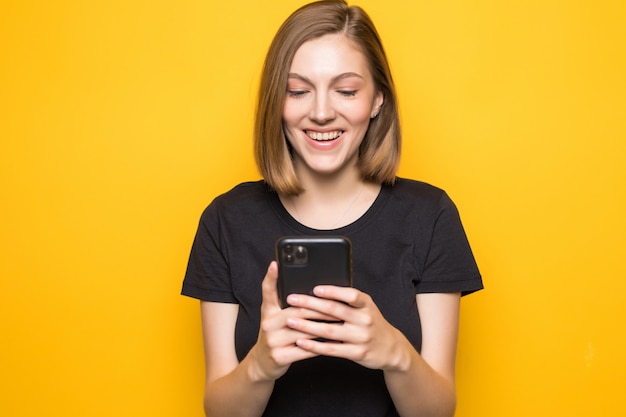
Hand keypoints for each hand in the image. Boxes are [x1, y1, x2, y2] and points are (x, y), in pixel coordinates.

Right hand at [247, 262, 333, 381]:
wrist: (263, 363)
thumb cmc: (276, 334)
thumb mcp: (275, 316)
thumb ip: (285, 302)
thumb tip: (310, 288)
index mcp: (268, 311)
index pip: (267, 291)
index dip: (271, 277)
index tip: (276, 264)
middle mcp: (268, 324)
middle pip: (297, 311)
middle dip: (320, 308)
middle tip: (338, 305)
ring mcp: (273, 341)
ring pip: (304, 331)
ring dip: (324, 326)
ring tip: (340, 321)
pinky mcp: (280, 357)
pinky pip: (306, 350)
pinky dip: (322, 345)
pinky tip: (334, 341)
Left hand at [284, 286, 410, 371]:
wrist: (391, 348)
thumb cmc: (372, 324)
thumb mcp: (366, 308)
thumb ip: (348, 301)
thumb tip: (320, 291)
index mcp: (366, 304)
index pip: (350, 294)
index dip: (332, 291)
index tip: (315, 289)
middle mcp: (365, 319)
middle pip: (334, 310)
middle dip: (310, 304)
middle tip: (292, 299)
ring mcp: (361, 337)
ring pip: (329, 330)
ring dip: (307, 325)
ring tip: (290, 320)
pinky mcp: (356, 353)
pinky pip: (331, 349)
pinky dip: (314, 345)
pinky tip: (301, 342)